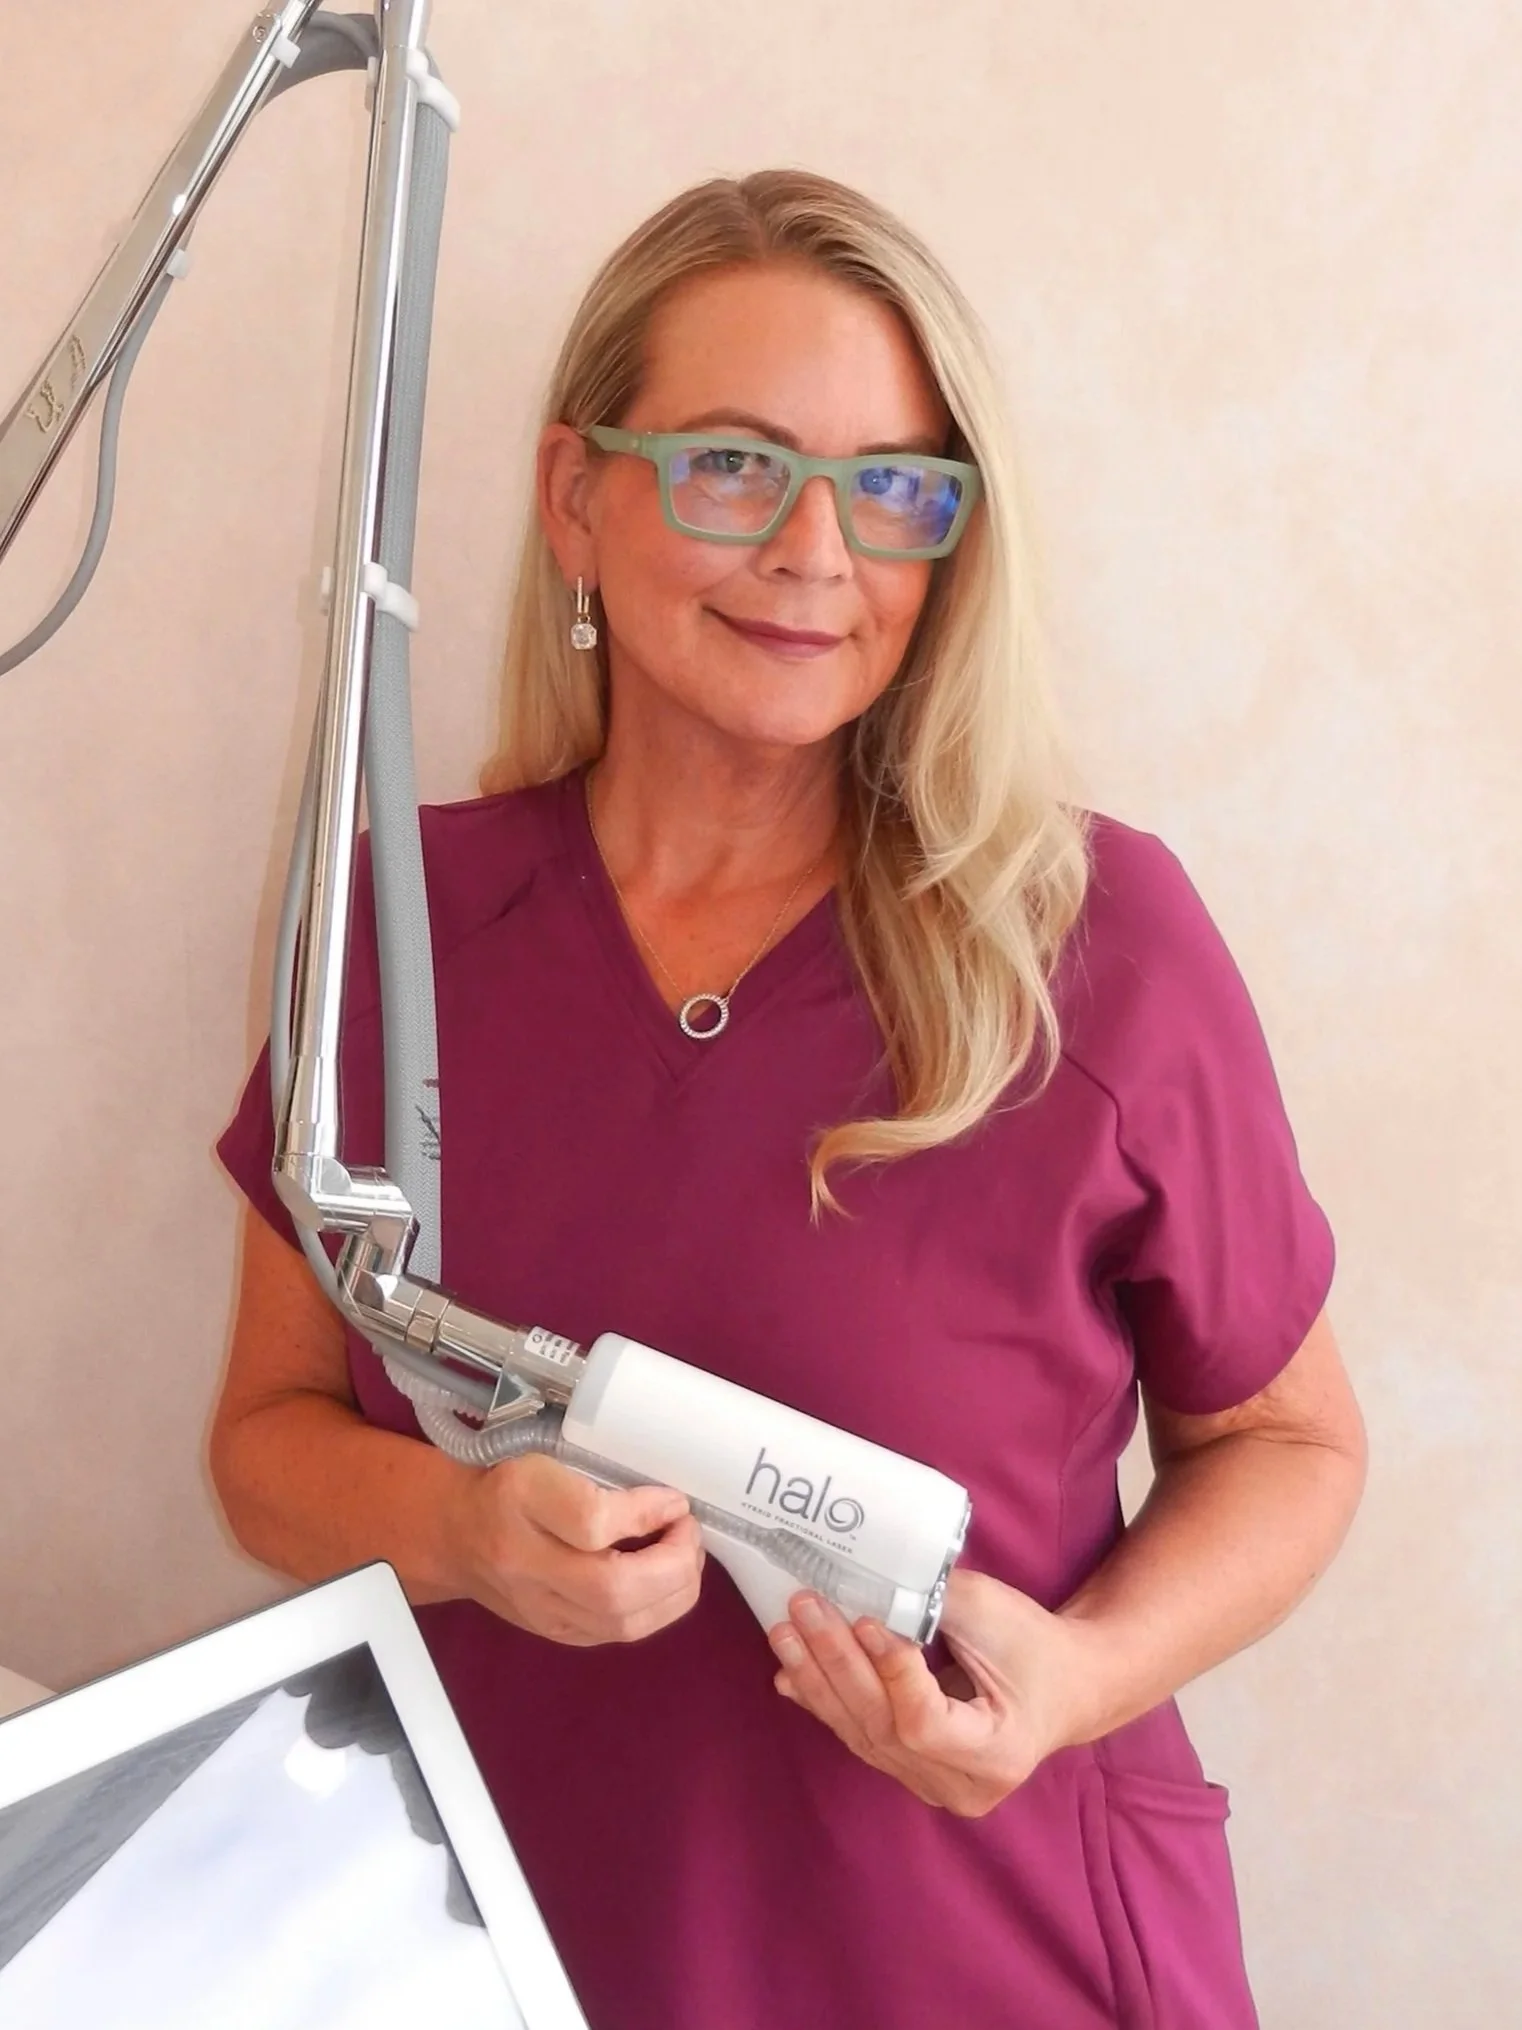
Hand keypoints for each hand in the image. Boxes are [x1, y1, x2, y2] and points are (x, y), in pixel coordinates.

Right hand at [446, 1452, 705, 1645]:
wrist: (457, 1534)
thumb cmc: (512, 1483)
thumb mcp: (549, 1457)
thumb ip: (603, 1474)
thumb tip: (670, 1505)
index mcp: (520, 1499)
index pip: (590, 1522)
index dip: (645, 1513)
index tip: (673, 1500)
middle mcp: (525, 1561)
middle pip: (613, 1588)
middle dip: (673, 1564)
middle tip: (690, 1531)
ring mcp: (539, 1607)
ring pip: (622, 1622)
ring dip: (675, 1591)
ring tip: (686, 1557)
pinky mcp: (556, 1632)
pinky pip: (620, 1633)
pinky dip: (658, 1608)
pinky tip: (667, 1581)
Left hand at [768, 1569, 1090, 1815]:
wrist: (1065, 1686)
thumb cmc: (1035, 1645)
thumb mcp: (995, 1615)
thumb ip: (932, 1602)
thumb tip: (864, 1580)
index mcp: (998, 1752)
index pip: (925, 1722)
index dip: (890, 1672)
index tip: (865, 1619)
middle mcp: (962, 1785)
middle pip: (883, 1727)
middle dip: (837, 1663)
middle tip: (803, 1608)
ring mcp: (934, 1786)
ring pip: (863, 1735)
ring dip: (818, 1679)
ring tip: (784, 1633)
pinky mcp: (913, 1772)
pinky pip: (861, 1737)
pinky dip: (825, 1701)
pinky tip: (790, 1674)